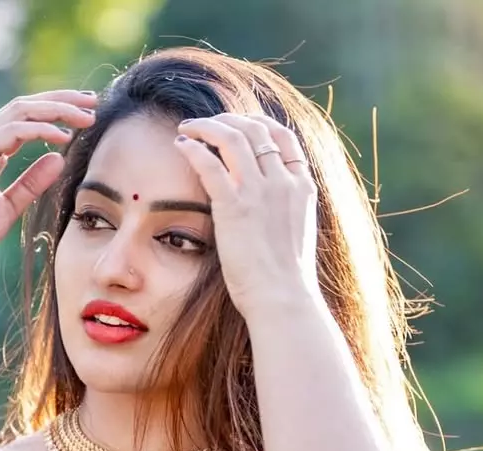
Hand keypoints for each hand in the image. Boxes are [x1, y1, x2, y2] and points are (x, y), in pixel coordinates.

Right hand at [0, 90, 97, 275]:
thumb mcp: (7, 208)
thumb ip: (30, 184)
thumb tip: (58, 160)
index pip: (24, 120)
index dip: (54, 113)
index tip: (83, 116)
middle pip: (25, 106)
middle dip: (61, 100)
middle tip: (92, 100)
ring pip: (21, 111)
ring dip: (56, 109)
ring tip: (85, 115)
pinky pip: (13, 131)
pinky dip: (40, 130)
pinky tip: (63, 136)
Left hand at [173, 113, 319, 319]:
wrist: (282, 298)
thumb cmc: (286, 280)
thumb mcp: (296, 234)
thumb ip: (284, 210)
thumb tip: (268, 207)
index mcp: (301, 187)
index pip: (283, 137)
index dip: (259, 123)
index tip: (240, 125)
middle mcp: (282, 182)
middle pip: (256, 129)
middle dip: (229, 119)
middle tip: (207, 124)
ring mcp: (259, 191)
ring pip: (232, 137)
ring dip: (206, 126)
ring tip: (189, 128)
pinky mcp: (234, 207)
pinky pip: (210, 163)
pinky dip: (194, 147)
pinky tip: (181, 144)